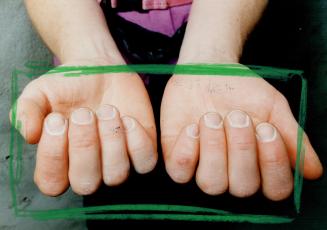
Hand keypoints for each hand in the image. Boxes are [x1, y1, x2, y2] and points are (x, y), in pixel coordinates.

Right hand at [11, 61, 156, 195]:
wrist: (100, 68)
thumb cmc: (68, 85)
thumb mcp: (40, 92)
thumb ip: (27, 111)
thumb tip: (30, 135)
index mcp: (61, 163)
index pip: (52, 183)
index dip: (53, 156)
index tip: (56, 119)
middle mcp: (89, 169)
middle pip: (86, 184)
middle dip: (84, 146)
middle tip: (83, 113)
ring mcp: (117, 162)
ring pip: (116, 176)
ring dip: (111, 141)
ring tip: (106, 110)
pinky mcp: (141, 150)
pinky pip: (145, 162)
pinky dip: (137, 141)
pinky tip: (127, 118)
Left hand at [160, 66, 322, 200]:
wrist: (207, 70)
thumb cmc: (241, 90)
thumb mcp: (273, 107)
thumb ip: (293, 138)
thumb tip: (314, 171)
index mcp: (260, 165)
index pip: (275, 189)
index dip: (272, 163)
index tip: (265, 128)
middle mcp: (233, 173)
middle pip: (243, 188)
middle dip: (241, 149)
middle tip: (237, 115)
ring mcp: (203, 169)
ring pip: (212, 184)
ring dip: (215, 148)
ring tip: (213, 117)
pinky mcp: (178, 161)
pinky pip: (180, 173)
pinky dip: (188, 150)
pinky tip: (193, 127)